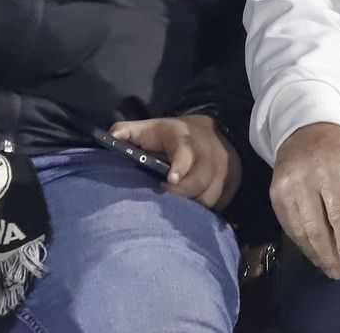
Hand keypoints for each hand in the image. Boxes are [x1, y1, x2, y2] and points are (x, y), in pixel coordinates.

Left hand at [110, 115, 241, 211]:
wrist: (216, 132)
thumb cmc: (174, 135)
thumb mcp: (151, 127)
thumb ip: (128, 131)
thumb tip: (108, 139)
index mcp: (184, 139)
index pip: (185, 152)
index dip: (179, 167)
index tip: (169, 181)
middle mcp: (207, 154)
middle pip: (200, 181)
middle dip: (184, 194)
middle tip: (167, 200)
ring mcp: (222, 170)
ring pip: (210, 197)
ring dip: (194, 206)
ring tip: (178, 208)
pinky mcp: (230, 185)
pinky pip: (219, 205)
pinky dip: (206, 211)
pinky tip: (193, 212)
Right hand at [270, 122, 339, 279]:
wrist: (302, 130)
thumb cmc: (337, 151)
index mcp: (330, 171)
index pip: (338, 213)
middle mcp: (304, 180)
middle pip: (316, 227)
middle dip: (329, 254)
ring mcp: (285, 188)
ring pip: (300, 230)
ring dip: (315, 253)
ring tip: (330, 268)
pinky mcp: (274, 195)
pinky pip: (288, 226)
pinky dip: (302, 243)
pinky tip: (314, 252)